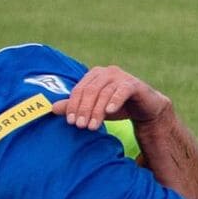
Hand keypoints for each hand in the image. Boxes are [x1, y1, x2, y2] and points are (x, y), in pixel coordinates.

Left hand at [50, 65, 169, 129]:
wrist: (145, 107)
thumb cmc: (117, 106)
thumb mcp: (94, 108)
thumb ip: (76, 106)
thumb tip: (52, 108)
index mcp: (94, 74)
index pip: (79, 89)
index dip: (73, 105)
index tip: (70, 121)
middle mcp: (107, 72)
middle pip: (90, 91)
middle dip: (84, 110)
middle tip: (81, 126)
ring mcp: (121, 76)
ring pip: (104, 93)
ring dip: (97, 111)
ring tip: (93, 126)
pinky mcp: (134, 84)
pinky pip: (122, 91)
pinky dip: (114, 100)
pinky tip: (109, 111)